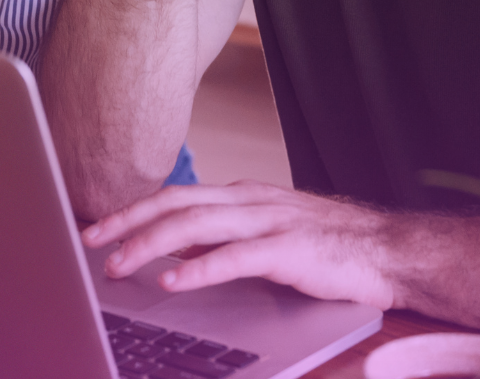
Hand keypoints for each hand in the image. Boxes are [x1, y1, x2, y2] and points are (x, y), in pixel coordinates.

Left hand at [82, 181, 395, 306]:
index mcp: (242, 196)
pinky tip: (172, 283)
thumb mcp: (267, 233)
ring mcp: (268, 222)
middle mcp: (249, 200)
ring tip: (118, 265)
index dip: (132, 211)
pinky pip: (234, 257)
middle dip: (126, 223)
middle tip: (89, 242)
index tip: (97, 228)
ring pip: (195, 226)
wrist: (390, 249)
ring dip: (149, 246)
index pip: (175, 197)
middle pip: (174, 205)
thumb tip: (176, 251)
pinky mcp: (288, 250)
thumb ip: (224, 238)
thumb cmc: (328, 246)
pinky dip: (197, 269)